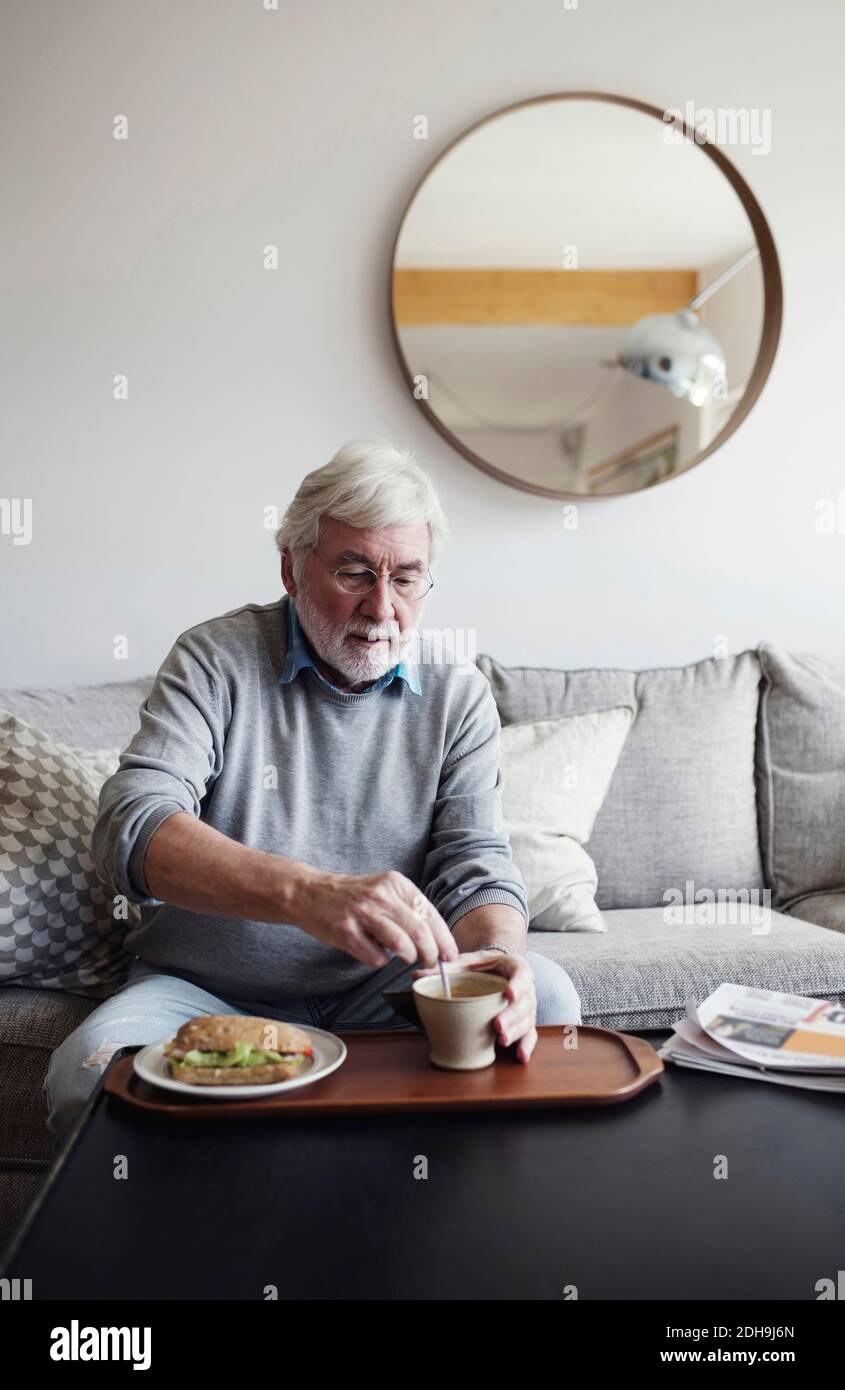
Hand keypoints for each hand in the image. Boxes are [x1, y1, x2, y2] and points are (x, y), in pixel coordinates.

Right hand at [290, 868, 458, 969]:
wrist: (309, 892)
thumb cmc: (353, 897)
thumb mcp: (384, 891)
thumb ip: (408, 910)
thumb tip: (437, 940)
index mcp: (396, 883)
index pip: (429, 913)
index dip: (444, 938)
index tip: (451, 955)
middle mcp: (381, 895)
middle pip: (420, 931)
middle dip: (431, 953)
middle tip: (432, 964)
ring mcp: (362, 913)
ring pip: (401, 944)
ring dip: (409, 957)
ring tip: (407, 959)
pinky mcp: (346, 931)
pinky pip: (375, 956)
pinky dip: (380, 961)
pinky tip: (375, 954)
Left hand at [411, 950, 537, 1063]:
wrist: (494, 970)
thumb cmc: (482, 966)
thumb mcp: (466, 963)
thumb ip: (445, 969)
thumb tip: (417, 977)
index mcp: (514, 967)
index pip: (521, 973)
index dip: (517, 984)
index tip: (508, 994)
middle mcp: (524, 988)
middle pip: (525, 1002)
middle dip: (512, 1016)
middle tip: (497, 1026)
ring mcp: (526, 1006)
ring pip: (527, 1020)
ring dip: (516, 1031)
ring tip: (502, 1040)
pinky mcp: (524, 1022)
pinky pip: (530, 1035)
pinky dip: (526, 1046)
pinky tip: (520, 1056)